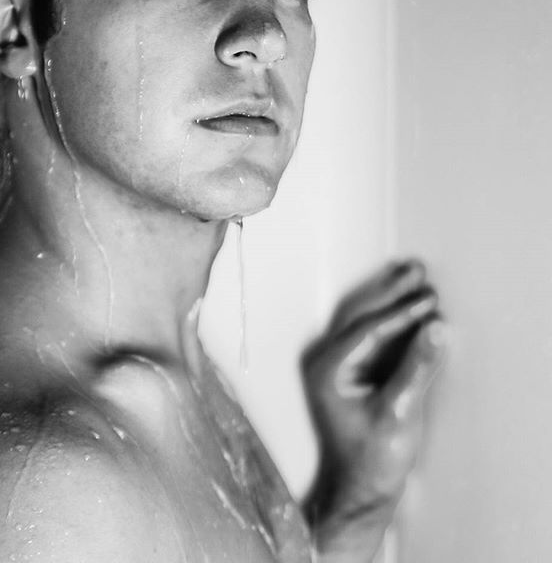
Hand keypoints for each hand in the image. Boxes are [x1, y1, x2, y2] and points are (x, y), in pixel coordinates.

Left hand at [301, 260, 445, 560]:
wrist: (359, 489)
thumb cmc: (372, 458)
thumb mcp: (399, 412)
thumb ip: (416, 368)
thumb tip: (436, 329)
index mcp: (328, 369)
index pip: (368, 329)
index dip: (400, 313)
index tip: (429, 302)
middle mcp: (325, 361)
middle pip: (359, 313)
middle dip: (390, 291)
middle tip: (418, 271)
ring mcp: (333, 364)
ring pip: (361, 318)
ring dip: (388, 297)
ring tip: (414, 277)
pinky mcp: (347, 371)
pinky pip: (367, 333)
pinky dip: (388, 317)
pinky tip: (406, 305)